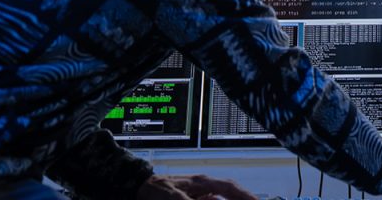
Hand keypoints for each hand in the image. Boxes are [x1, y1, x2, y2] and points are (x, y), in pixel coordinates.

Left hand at [136, 174, 258, 199]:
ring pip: (223, 195)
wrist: (137, 186)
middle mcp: (204, 185)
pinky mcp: (193, 198)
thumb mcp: (172, 198)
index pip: (229, 187)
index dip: (244, 196)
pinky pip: (212, 199)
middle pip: (230, 191)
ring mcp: (200, 192)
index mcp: (202, 182)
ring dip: (234, 199)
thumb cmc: (154, 190)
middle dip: (244, 198)